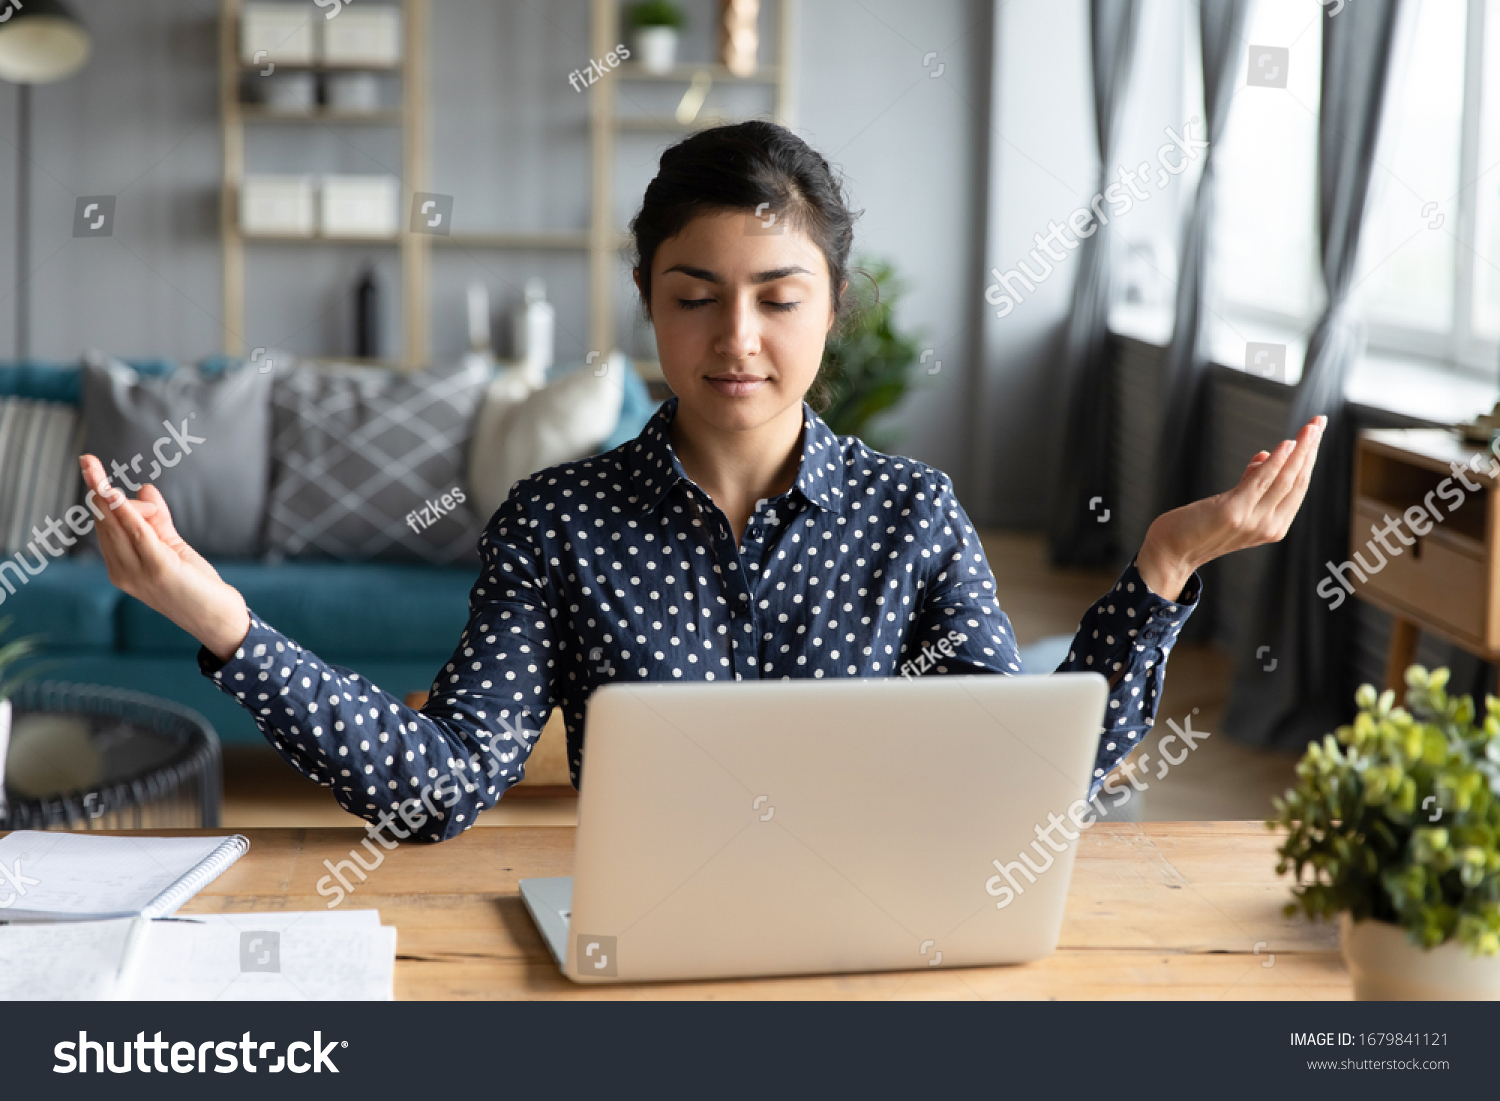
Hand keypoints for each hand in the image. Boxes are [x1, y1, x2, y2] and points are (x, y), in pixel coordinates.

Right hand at [79, 455, 250, 661]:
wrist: (218, 619)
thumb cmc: (196, 586)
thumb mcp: (173, 547)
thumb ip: (158, 520)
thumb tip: (145, 487)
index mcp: (121, 568)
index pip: (105, 526)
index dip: (106, 498)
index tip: (89, 465)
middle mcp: (122, 571)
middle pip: (106, 521)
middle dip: (106, 493)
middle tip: (108, 475)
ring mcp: (137, 571)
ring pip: (116, 523)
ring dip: (107, 494)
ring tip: (90, 465)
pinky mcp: (158, 567)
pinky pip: (137, 532)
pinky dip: (124, 511)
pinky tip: (112, 493)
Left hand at [1135, 415, 1325, 599]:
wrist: (1171, 553)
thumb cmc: (1199, 527)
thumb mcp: (1232, 504)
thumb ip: (1251, 483)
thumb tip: (1265, 455)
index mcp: (1273, 525)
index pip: (1298, 486)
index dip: (1310, 458)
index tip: (1315, 431)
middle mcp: (1269, 526)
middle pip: (1297, 481)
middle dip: (1310, 449)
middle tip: (1318, 421)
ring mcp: (1253, 521)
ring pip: (1285, 479)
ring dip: (1300, 451)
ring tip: (1310, 428)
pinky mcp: (1234, 513)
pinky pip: (1261, 483)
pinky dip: (1275, 462)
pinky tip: (1285, 445)